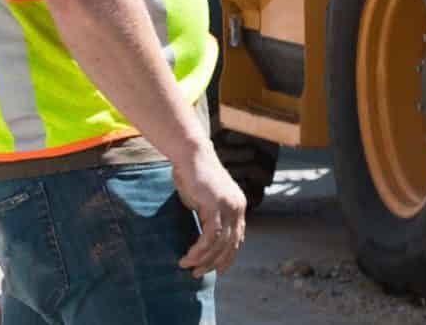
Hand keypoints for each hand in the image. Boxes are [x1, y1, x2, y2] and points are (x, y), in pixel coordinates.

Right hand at [173, 142, 246, 276]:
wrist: (190, 153)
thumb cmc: (193, 175)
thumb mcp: (205, 199)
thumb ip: (209, 216)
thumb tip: (204, 237)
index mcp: (238, 206)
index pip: (237, 238)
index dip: (228, 256)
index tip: (217, 270)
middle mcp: (237, 207)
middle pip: (230, 245)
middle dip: (214, 263)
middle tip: (198, 274)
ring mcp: (228, 206)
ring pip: (219, 244)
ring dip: (203, 259)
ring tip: (187, 266)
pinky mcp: (215, 205)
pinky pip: (209, 236)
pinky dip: (199, 250)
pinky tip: (188, 256)